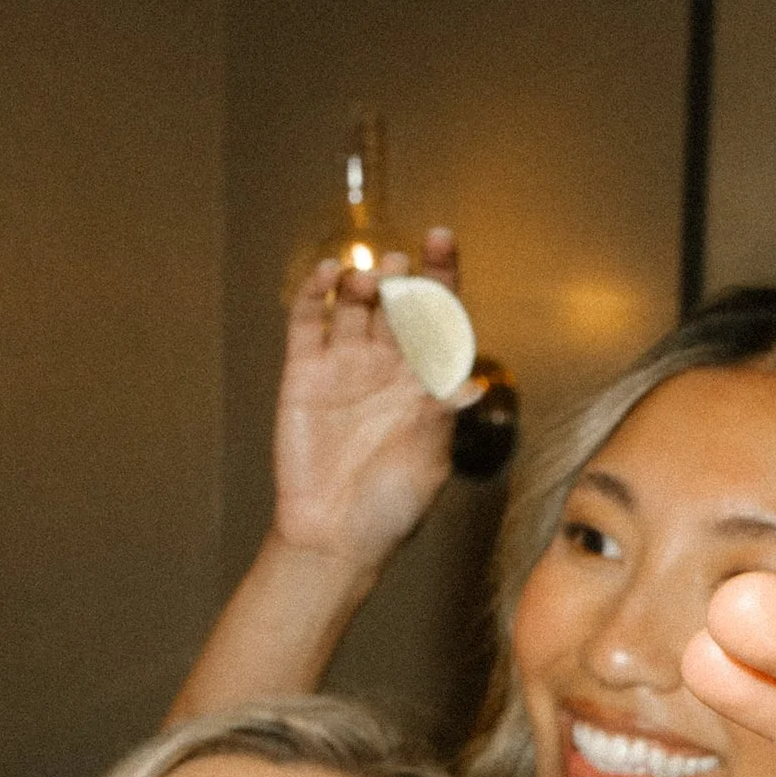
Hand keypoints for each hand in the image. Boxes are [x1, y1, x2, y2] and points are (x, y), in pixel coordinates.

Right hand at [270, 230, 475, 570]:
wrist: (332, 537)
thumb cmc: (389, 507)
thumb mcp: (428, 461)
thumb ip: (441, 415)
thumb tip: (471, 382)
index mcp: (425, 382)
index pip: (438, 316)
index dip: (441, 275)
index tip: (440, 240)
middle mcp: (387, 367)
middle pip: (396, 302)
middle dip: (400, 277)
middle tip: (398, 269)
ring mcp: (345, 367)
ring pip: (354, 304)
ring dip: (362, 282)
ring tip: (369, 279)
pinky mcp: (304, 375)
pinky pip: (308, 323)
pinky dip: (314, 295)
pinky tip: (325, 275)